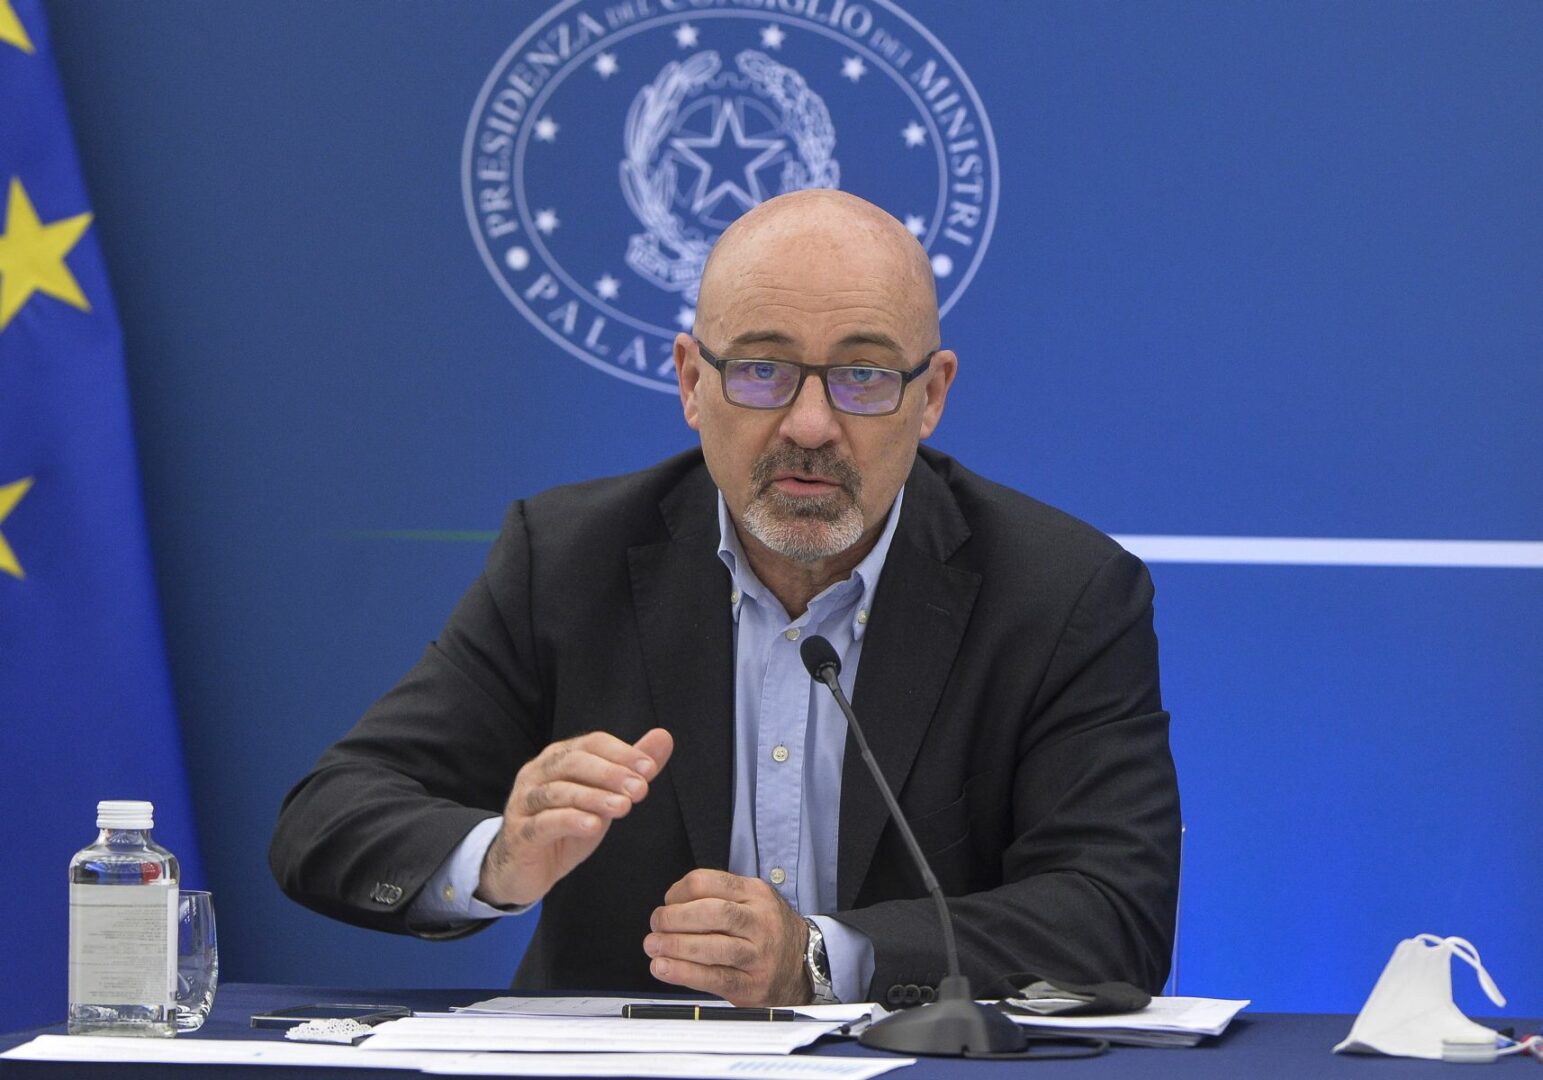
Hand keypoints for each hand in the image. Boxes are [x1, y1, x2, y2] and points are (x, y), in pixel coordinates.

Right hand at [477, 728, 673, 907]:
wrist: (523, 868)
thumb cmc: (565, 826)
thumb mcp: (602, 796)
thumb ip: (629, 768)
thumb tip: (663, 736)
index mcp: (559, 758)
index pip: (592, 744)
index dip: (621, 753)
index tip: (649, 768)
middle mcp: (537, 773)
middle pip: (573, 762)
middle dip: (610, 773)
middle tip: (641, 789)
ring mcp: (524, 803)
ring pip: (558, 791)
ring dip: (594, 797)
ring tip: (624, 808)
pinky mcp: (520, 834)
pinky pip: (543, 823)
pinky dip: (569, 821)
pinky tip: (593, 826)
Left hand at [645, 869, 812, 1005]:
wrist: (805, 963)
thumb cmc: (768, 930)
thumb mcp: (752, 901)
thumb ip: (717, 899)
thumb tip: (670, 908)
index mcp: (755, 893)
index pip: (708, 882)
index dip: (678, 892)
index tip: (667, 903)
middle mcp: (760, 920)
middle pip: (711, 913)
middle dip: (674, 919)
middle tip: (656, 926)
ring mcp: (759, 954)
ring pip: (712, 947)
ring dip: (675, 946)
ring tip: (654, 947)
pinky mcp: (753, 984)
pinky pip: (715, 978)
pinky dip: (684, 973)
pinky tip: (665, 968)